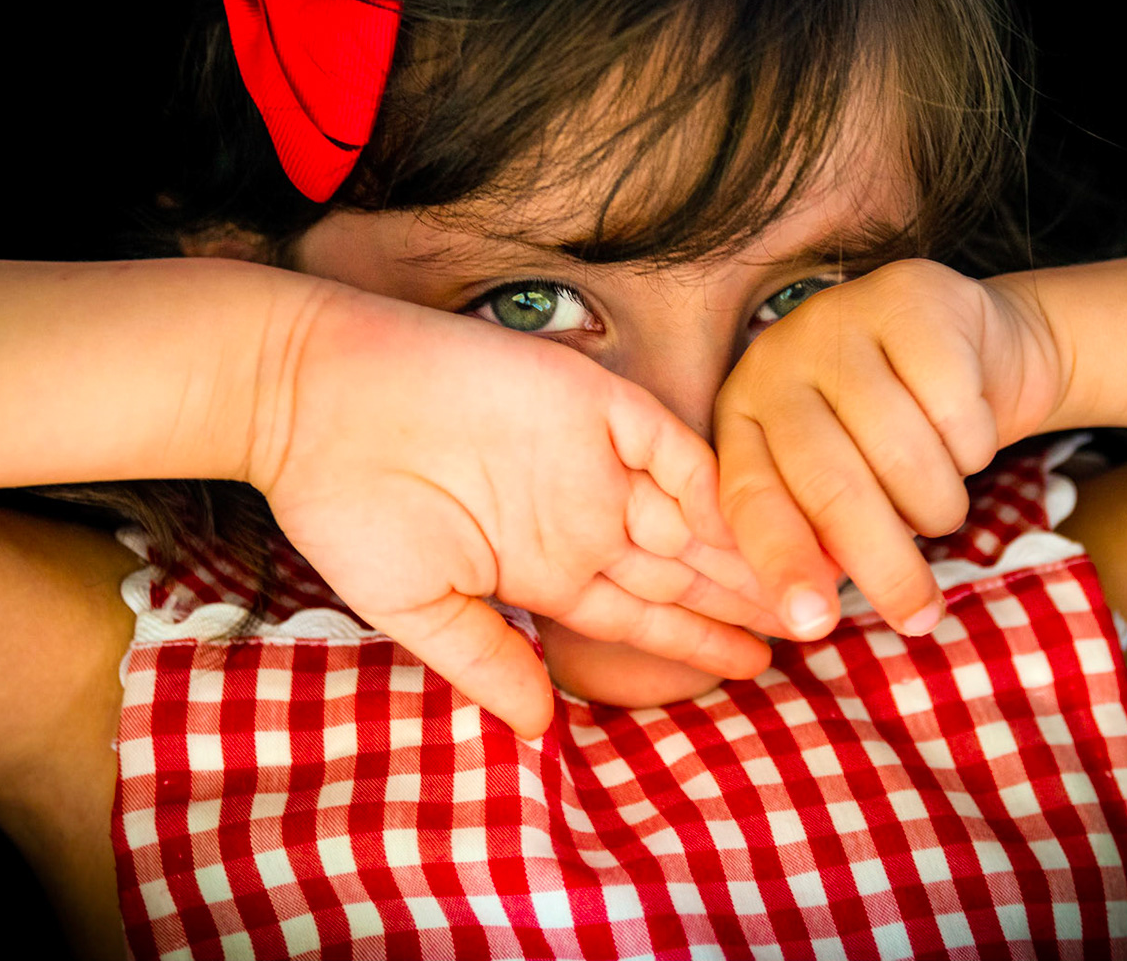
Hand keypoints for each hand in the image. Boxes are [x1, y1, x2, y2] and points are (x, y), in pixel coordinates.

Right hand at [246, 282, 775, 737]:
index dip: (698, 641)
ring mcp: (589, 456)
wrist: (309, 396)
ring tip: (810, 586)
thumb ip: (488, 660)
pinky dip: (712, 481)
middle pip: (684, 567)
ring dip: (749, 548)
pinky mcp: (589, 401)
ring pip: (693, 511)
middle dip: (746, 599)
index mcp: (541, 562)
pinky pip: (670, 444)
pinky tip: (758, 520)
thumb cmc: (347, 502)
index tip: (758, 667)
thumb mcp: (417, 604)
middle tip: (817, 628)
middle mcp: (579, 511)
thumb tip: (544, 729)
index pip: (641, 613)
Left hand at [713, 259, 1061, 640]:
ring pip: (901, 452)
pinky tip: (969, 439)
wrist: (975, 351)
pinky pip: (954, 409)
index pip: (751, 497)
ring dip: (938, 506)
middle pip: (829, 482)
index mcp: (743, 415)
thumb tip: (809, 619)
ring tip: (941, 508)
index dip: (781, 563)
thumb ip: (817, 539)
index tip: (812, 625)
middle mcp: (777, 361)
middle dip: (881, 564)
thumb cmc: (895, 440)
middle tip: (920, 617)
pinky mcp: (909, 299)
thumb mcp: (842, 487)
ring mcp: (840, 320)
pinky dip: (975, 447)